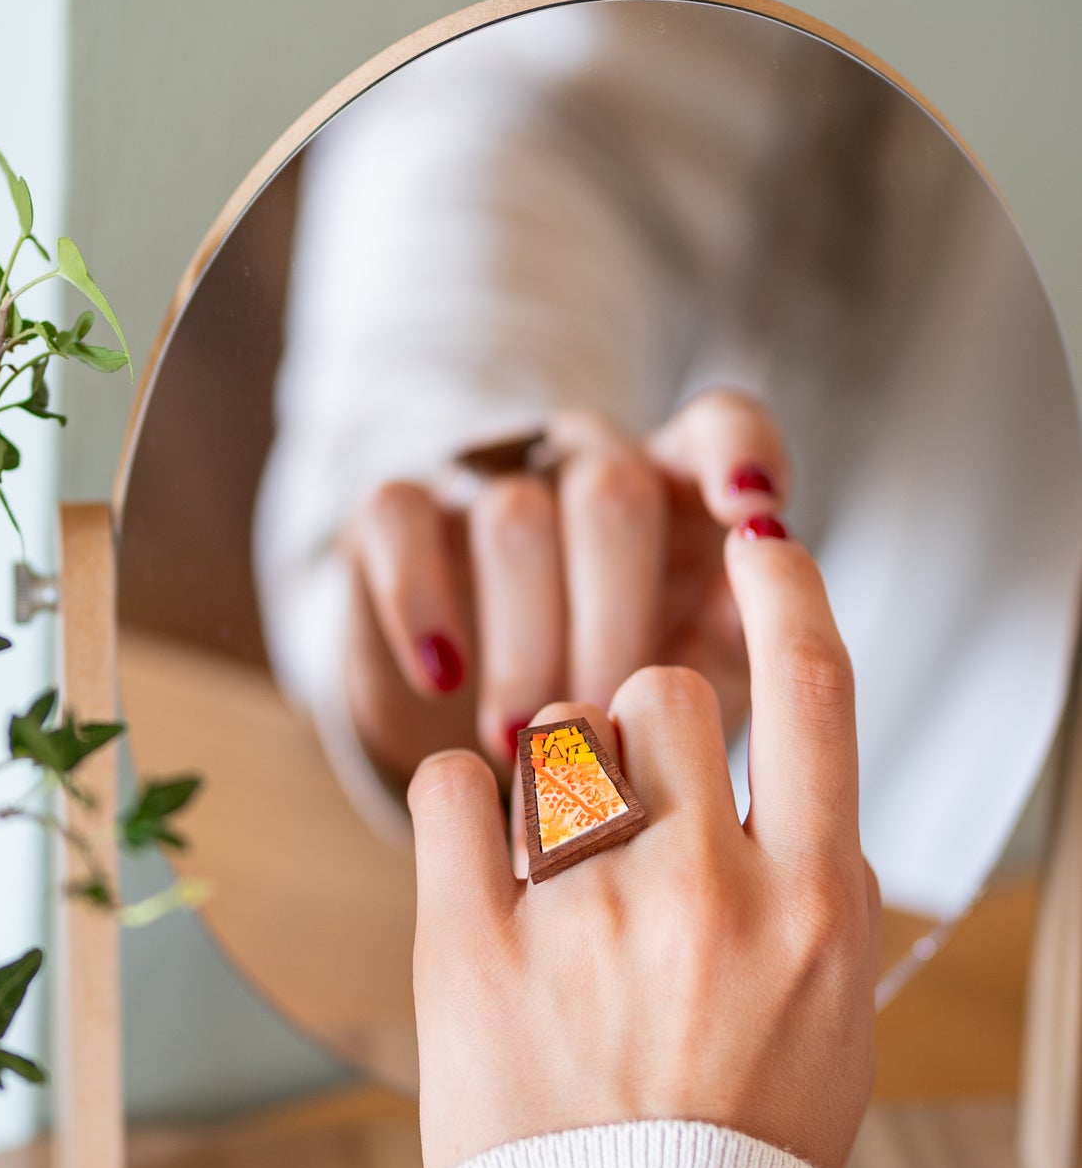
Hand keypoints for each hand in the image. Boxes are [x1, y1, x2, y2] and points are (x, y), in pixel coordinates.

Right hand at [343, 388, 789, 784]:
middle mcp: (588, 469)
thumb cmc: (615, 711)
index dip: (737, 454)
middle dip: (613, 620)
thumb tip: (770, 624)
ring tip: (521, 740)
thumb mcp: (693, 686)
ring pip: (516, 516)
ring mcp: (490, 483)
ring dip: (525, 641)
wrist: (482, 741)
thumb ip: (743, 647)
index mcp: (681, 496)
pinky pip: (400, 517)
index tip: (752, 517)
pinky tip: (443, 676)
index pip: (718, 426)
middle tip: (602, 725)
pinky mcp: (398, 514)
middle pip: (613, 491)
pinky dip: (421, 600)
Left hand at [408, 529, 879, 1167]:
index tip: (755, 540)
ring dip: (550, 780)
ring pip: (553, 742)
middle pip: (661, 695)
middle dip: (640, 727)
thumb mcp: (833, 1030)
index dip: (786, 593)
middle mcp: (708, 891)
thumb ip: (822, 906)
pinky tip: (471, 848)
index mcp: (812, 908)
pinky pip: (447, 792)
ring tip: (550, 873)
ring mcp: (585, 917)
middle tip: (622, 810)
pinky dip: (454, 799)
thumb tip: (798, 815)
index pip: (815, 692)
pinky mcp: (470, 948)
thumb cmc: (740, 1160)